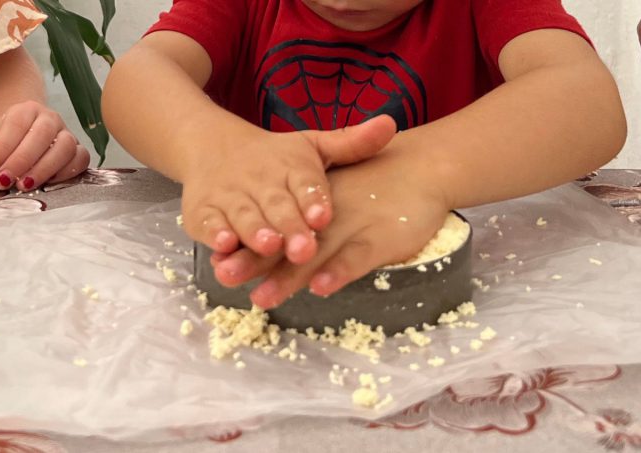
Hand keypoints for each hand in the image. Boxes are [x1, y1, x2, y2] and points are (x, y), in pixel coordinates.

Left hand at [0, 101, 90, 190]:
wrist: (27, 136)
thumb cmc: (9, 140)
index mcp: (26, 110)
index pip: (16, 124)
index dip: (3, 148)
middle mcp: (50, 118)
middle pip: (42, 134)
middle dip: (22, 161)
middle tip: (5, 180)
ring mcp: (68, 134)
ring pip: (65, 147)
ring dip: (44, 169)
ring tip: (24, 185)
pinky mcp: (79, 151)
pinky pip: (80, 160)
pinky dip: (65, 173)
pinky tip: (47, 184)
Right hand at [182, 115, 396, 266]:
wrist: (211, 146)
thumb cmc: (276, 158)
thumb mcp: (312, 148)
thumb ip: (350, 144)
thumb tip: (390, 125)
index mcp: (291, 165)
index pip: (305, 182)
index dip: (313, 199)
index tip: (324, 215)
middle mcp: (260, 181)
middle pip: (277, 205)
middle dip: (289, 226)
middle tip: (304, 248)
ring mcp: (230, 197)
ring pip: (243, 216)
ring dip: (255, 232)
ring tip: (269, 245)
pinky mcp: (203, 211)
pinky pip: (208, 224)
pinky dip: (214, 234)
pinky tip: (224, 246)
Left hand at [212, 152, 450, 308]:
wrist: (423, 166)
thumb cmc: (376, 184)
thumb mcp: (338, 195)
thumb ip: (310, 221)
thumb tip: (273, 249)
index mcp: (311, 207)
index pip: (273, 228)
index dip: (246, 245)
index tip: (217, 260)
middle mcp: (326, 217)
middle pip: (285, 244)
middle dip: (253, 262)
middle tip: (224, 277)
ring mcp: (353, 227)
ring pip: (314, 254)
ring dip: (287, 277)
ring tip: (261, 297)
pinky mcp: (381, 239)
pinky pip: (356, 258)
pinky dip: (339, 272)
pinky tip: (322, 288)